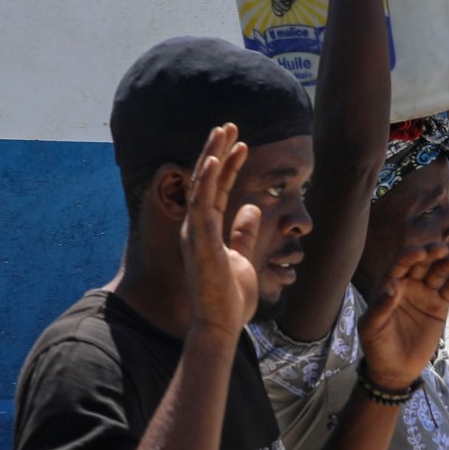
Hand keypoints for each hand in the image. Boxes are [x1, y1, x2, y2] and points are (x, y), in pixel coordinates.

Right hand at [180, 123, 259, 336]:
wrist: (221, 324)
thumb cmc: (229, 298)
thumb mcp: (243, 257)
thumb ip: (244, 232)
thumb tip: (253, 208)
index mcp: (205, 230)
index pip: (218, 190)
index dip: (229, 166)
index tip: (242, 144)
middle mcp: (196, 227)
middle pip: (206, 180)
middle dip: (217, 150)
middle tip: (228, 125)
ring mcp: (195, 231)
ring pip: (201, 184)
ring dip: (212, 154)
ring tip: (223, 129)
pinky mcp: (200, 239)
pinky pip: (201, 202)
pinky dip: (208, 178)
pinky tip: (215, 157)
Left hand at [355, 245, 448, 389]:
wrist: (395, 369)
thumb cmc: (377, 346)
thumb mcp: (372, 327)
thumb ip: (380, 306)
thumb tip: (392, 286)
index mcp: (390, 284)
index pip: (400, 263)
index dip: (410, 255)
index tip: (421, 251)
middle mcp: (409, 285)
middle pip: (422, 263)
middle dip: (432, 253)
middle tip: (442, 248)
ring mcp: (425, 294)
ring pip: (438, 273)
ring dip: (446, 265)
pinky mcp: (440, 307)